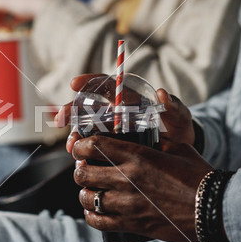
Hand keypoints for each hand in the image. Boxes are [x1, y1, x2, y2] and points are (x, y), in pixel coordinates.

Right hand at [54, 74, 195, 152]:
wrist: (179, 152)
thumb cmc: (178, 129)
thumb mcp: (179, 117)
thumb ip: (173, 107)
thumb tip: (163, 94)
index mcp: (129, 99)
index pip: (106, 85)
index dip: (89, 82)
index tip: (74, 84)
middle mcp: (116, 112)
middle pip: (88, 106)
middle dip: (71, 110)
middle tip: (61, 118)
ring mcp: (110, 130)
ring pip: (86, 128)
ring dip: (75, 136)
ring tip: (71, 147)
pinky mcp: (110, 146)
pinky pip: (92, 147)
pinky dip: (83, 152)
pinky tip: (78, 160)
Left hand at [72, 136, 212, 241]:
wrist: (214, 207)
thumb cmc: (197, 175)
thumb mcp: (177, 147)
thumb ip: (155, 138)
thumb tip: (143, 133)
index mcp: (137, 156)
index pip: (94, 146)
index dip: (80, 145)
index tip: (80, 147)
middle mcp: (127, 178)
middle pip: (83, 173)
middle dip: (79, 169)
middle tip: (85, 168)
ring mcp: (127, 203)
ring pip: (87, 198)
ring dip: (84, 192)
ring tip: (90, 190)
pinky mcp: (132, 224)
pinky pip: (98, 221)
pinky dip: (91, 215)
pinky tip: (95, 210)